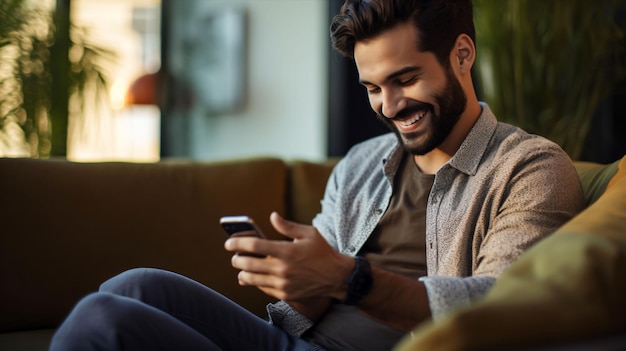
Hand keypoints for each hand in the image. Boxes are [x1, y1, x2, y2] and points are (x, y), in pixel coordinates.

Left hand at [224, 212, 352, 301]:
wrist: (337, 277)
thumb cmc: (322, 252)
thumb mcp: (309, 233)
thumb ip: (287, 226)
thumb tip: (272, 216)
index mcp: (287, 250)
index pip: (254, 245)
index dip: (237, 243)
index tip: (229, 242)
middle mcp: (282, 268)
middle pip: (248, 264)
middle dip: (236, 259)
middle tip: (234, 256)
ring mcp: (283, 283)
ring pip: (252, 279)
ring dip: (242, 272)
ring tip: (241, 267)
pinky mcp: (285, 294)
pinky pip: (262, 288)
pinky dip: (255, 282)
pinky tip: (253, 277)